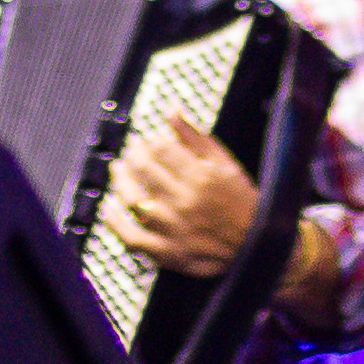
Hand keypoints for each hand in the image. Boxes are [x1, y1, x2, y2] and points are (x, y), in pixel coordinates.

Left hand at [103, 113, 265, 276]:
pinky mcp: (167, 253)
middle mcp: (183, 201)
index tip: (148, 140)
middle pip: (143, 170)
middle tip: (132, 150)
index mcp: (199, 176)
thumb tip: (171, 110)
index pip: (160, 148)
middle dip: (132, 154)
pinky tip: (108, 208)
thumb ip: (195, 136)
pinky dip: (114, 223)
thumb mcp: (224, 163)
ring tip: (118, 170)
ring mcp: (173, 229)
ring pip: (132, 200)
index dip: (150, 140)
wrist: (255, 246)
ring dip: (120, 181)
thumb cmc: (241, 202)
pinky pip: (132, 238)